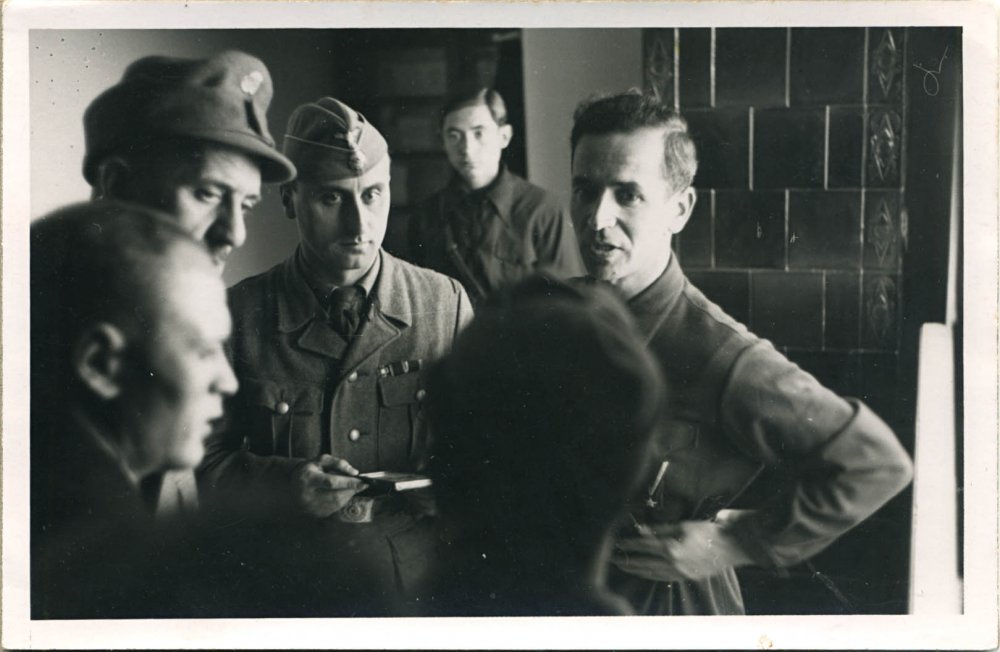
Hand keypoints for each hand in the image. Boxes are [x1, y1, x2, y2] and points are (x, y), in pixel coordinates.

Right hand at [293, 455, 366, 517]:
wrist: (293, 483)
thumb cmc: (311, 470)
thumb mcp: (322, 460)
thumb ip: (339, 463)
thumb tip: (354, 472)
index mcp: (308, 478)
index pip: (331, 482)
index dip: (349, 483)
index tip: (364, 482)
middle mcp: (307, 495)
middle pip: (336, 495)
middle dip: (351, 490)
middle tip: (360, 484)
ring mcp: (310, 507)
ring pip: (337, 504)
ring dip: (348, 495)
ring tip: (347, 487)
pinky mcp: (314, 514)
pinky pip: (334, 509)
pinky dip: (341, 501)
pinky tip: (339, 494)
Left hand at [611, 519, 752, 581]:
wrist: (731, 546)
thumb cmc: (707, 531)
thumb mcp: (682, 526)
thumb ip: (660, 530)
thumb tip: (641, 531)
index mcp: (670, 548)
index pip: (642, 545)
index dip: (628, 543)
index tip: (617, 542)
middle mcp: (672, 563)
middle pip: (643, 563)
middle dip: (627, 560)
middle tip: (614, 558)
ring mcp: (679, 573)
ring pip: (652, 573)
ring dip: (636, 570)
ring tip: (624, 566)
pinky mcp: (686, 577)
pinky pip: (663, 578)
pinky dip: (651, 576)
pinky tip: (645, 573)